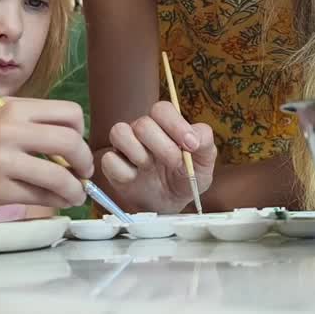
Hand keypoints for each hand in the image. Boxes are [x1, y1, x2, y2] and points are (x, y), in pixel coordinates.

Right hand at [0, 98, 92, 213]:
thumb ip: (34, 126)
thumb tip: (75, 146)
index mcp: (13, 109)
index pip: (69, 112)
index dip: (81, 131)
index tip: (76, 146)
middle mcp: (9, 130)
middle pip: (70, 141)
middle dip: (84, 161)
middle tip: (83, 173)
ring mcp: (3, 161)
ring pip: (59, 175)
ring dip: (74, 189)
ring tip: (74, 194)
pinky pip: (41, 197)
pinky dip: (57, 201)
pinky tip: (57, 201)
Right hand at [99, 101, 215, 213]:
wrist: (170, 204)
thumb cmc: (186, 178)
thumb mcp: (204, 162)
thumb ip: (205, 142)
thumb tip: (194, 138)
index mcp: (164, 124)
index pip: (162, 109)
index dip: (175, 124)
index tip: (190, 145)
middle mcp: (142, 129)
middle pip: (143, 124)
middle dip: (163, 147)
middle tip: (174, 163)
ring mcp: (124, 146)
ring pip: (119, 132)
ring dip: (139, 154)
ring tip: (150, 168)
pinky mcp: (112, 164)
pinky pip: (109, 159)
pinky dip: (124, 171)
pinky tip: (135, 178)